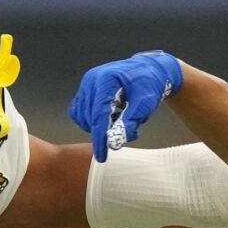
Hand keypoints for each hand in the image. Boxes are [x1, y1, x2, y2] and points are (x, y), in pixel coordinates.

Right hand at [69, 52, 183, 160]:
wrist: (147, 70)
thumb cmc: (148, 85)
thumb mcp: (144, 104)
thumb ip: (129, 123)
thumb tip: (114, 144)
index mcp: (106, 79)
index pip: (98, 115)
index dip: (99, 138)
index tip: (101, 157)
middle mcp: (91, 80)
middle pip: (90, 118)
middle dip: (105, 132)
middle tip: (131, 129)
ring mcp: (86, 85)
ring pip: (83, 118)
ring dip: (99, 127)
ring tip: (121, 120)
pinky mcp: (84, 91)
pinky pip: (79, 113)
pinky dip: (91, 122)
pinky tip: (108, 121)